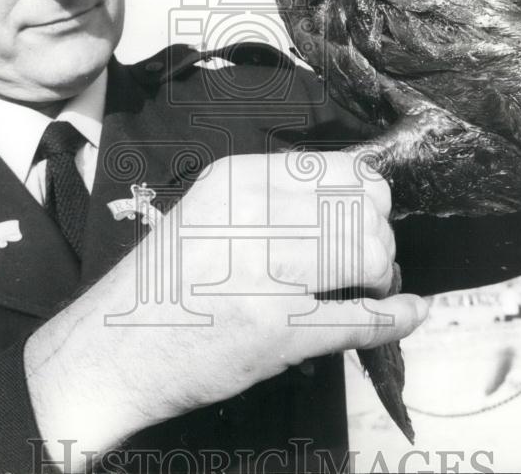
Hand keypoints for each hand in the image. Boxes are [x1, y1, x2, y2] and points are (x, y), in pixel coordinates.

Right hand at [23, 151, 426, 470]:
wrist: (112, 350)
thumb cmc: (163, 281)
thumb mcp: (207, 211)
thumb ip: (270, 197)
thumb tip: (353, 192)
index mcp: (237, 180)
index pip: (338, 169)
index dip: (369, 193)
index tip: (369, 213)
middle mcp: (252, 217)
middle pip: (361, 210)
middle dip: (380, 236)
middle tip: (370, 259)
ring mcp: (264, 275)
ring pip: (368, 255)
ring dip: (384, 274)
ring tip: (370, 286)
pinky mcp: (275, 332)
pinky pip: (361, 319)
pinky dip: (396, 317)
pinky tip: (409, 311)